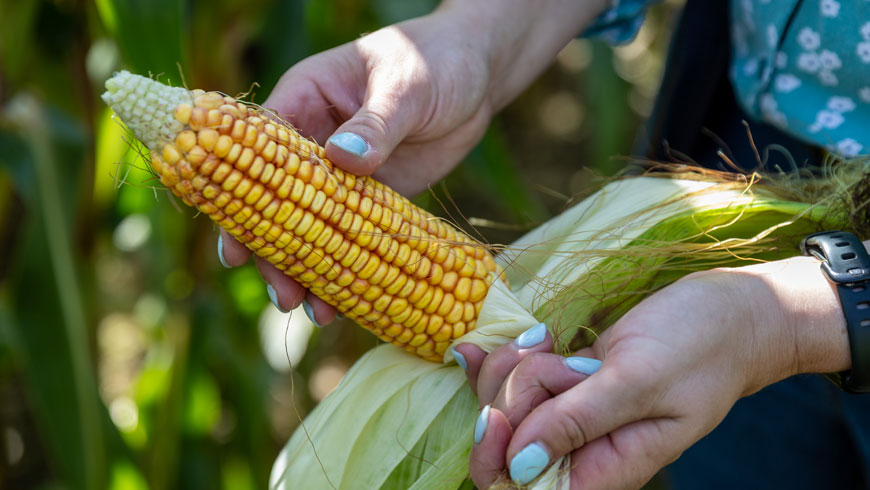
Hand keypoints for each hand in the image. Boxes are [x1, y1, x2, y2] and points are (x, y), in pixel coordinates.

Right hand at [217, 0, 609, 321]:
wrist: (477, 75)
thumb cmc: (434, 60)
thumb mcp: (405, 85)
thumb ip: (376, 122)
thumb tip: (343, 159)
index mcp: (305, 100)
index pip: (258, 153)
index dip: (241, 202)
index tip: (237, 249)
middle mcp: (315, 142)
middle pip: (279, 202)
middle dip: (276, 253)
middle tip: (286, 295)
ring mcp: (343, 175)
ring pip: (313, 228)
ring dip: (310, 269)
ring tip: (315, 312)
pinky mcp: (375, 198)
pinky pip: (354, 237)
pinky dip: (349, 267)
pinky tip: (346, 302)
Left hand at [454, 257, 850, 488]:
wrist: (732, 311)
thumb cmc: (700, 346)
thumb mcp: (639, 380)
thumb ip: (578, 422)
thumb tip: (520, 467)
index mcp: (605, 468)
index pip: (524, 488)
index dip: (497, 457)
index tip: (499, 413)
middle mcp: (583, 448)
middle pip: (504, 440)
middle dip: (511, 393)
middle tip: (556, 359)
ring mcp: (572, 413)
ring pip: (505, 401)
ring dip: (518, 364)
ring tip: (557, 343)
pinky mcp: (568, 382)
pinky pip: (519, 375)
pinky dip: (516, 353)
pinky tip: (535, 334)